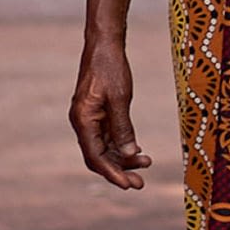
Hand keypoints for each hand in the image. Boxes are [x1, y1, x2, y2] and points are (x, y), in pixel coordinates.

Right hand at [70, 39, 151, 188]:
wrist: (104, 44)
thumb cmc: (111, 68)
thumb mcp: (120, 98)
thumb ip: (123, 127)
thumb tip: (129, 155)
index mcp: (83, 121)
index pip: (95, 157)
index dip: (112, 173)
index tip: (129, 185)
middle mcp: (83, 123)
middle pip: (99, 156)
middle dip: (119, 171)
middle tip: (141, 183)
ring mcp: (89, 118)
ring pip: (104, 147)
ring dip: (123, 158)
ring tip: (146, 164)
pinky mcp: (97, 112)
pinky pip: (107, 136)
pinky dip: (121, 145)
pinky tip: (137, 151)